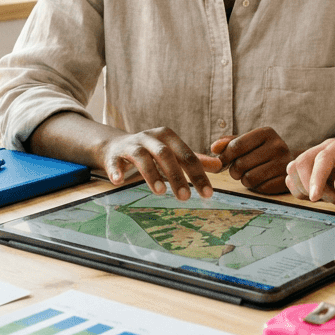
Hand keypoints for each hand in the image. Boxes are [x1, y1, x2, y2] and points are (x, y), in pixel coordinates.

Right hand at [98, 127, 212, 200]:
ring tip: (160, 192)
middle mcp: (150, 137)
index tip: (208, 194)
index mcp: (168, 136)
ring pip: (142, 157)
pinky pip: (115, 162)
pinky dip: (116, 170)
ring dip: (151, 174)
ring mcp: (131, 144)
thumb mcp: (173, 152)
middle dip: (176, 176)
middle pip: (166, 155)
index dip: (198, 175)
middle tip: (185, 197)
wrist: (116, 146)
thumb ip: (194, 159)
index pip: (187, 156)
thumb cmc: (151, 151)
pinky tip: (119, 181)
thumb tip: (220, 166)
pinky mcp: (114, 154)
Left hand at [206, 127, 293, 193]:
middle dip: (235, 170)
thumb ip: (229, 143)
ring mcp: (283, 164)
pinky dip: (256, 187)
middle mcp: (278, 146)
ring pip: (249, 178)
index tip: (223, 161)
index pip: (237, 145)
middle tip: (240, 169)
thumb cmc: (262, 152)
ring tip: (251, 174)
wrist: (289, 164)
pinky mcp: (285, 180)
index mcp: (266, 132)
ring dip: (244, 180)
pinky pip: (260, 188)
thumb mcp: (248, 142)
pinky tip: (262, 180)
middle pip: (241, 164)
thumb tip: (214, 148)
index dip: (225, 156)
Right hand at [285, 132, 334, 212]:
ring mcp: (321, 160)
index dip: (316, 177)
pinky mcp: (315, 173)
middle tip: (329, 199)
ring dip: (303, 187)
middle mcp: (331, 148)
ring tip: (327, 197)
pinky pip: (295, 179)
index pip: (323, 157)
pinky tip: (320, 197)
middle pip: (303, 161)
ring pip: (294, 168)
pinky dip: (300, 191)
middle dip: (308, 183)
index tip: (315, 197)